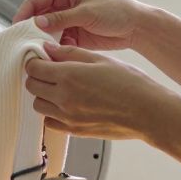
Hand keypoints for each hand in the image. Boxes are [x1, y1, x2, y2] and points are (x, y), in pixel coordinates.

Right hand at [13, 0, 151, 51]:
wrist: (135, 27)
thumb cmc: (114, 11)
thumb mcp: (86, 13)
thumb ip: (61, 18)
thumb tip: (37, 22)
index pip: (35, 2)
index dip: (23, 14)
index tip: (16, 29)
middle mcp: (62, 6)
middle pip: (37, 18)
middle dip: (31, 31)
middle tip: (23, 46)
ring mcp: (66, 22)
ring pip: (46, 33)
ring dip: (42, 43)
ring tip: (37, 55)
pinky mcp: (72, 36)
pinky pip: (57, 44)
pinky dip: (53, 51)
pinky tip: (52, 59)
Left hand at [24, 43, 180, 141]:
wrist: (148, 112)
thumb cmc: (131, 84)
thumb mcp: (100, 60)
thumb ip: (71, 53)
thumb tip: (50, 49)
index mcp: (69, 76)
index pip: (34, 68)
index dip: (35, 61)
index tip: (41, 59)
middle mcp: (64, 97)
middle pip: (32, 86)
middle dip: (37, 76)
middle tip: (49, 71)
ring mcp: (67, 116)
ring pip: (38, 105)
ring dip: (43, 95)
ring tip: (59, 89)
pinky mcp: (74, 130)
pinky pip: (49, 122)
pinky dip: (51, 113)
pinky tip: (65, 105)